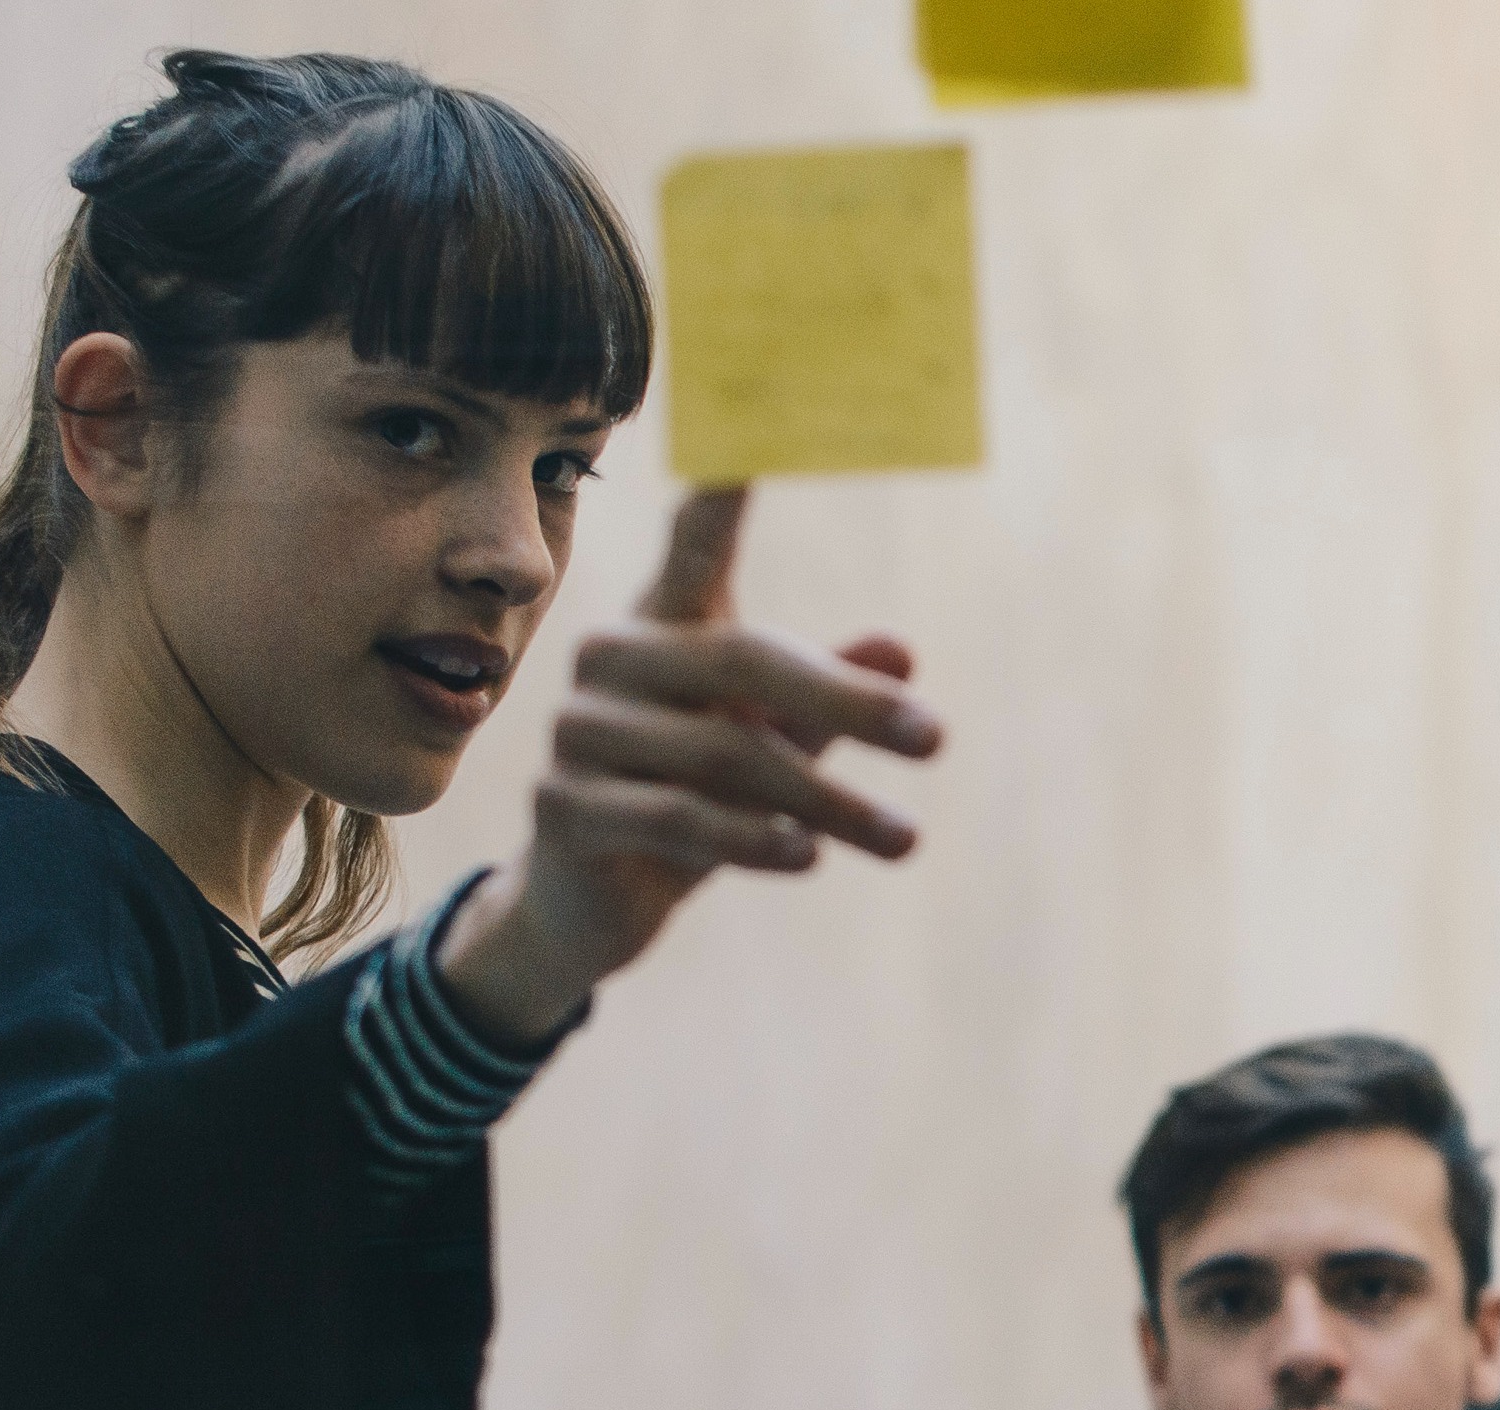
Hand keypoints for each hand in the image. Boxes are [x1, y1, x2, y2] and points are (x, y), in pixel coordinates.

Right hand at [434, 485, 947, 1046]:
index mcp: (664, 622)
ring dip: (828, 803)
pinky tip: (807, 856)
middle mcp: (610, 659)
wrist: (590, 901)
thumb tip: (901, 649)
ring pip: (726, 755)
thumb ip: (829, 694)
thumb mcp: (775, 741)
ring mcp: (575, 731)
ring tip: (905, 840)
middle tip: (937, 740)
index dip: (726, 480)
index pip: (697, 536)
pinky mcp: (561, 806)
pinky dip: (753, 839)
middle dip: (850, 704)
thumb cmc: (695, 797)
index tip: (760, 419)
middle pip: (744, 661)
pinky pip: (678, 818)